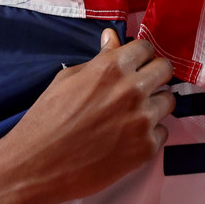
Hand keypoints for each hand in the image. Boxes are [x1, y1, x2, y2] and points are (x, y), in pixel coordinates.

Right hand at [0, 29, 174, 203]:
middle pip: (165, 70)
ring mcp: (142, 120)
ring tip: (133, 114)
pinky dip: (149, 133)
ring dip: (154, 104)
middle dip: (154, 74)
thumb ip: (99, 59)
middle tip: (142, 85)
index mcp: (112, 68)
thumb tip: (112, 37)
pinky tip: (128, 137)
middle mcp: (133, 90)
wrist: (36, 166)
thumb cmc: (46, 119)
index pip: (146, 48)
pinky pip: (162, 131)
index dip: (140, 55)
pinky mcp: (146, 148)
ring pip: (168, 100)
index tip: (136, 63)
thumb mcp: (67, 79)